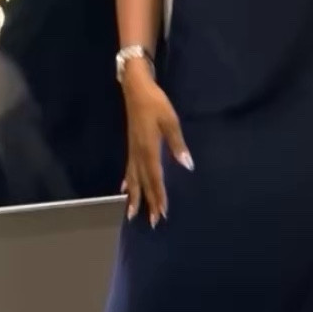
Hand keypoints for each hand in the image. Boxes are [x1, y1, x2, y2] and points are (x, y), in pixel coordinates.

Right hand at [121, 63, 193, 227]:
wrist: (135, 89)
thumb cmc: (155, 103)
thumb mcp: (170, 121)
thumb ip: (178, 145)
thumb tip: (187, 165)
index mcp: (149, 149)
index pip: (155, 178)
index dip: (159, 196)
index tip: (163, 212)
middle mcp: (138, 154)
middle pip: (144, 183)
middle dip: (148, 203)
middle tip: (152, 222)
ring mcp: (132, 152)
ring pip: (134, 180)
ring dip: (135, 198)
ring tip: (132, 214)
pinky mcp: (131, 148)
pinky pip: (129, 170)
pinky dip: (128, 183)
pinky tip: (125, 190)